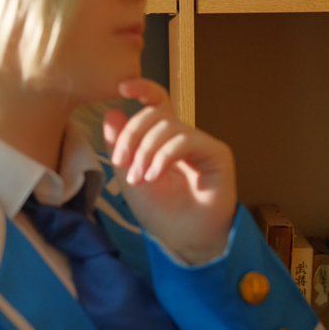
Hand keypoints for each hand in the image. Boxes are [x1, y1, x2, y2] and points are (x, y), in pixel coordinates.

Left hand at [103, 78, 236, 264]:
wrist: (186, 240)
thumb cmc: (162, 214)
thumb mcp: (130, 178)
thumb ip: (120, 148)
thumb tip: (112, 113)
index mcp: (163, 139)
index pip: (156, 103)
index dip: (142, 89)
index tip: (121, 88)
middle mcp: (183, 137)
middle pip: (155, 113)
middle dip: (132, 134)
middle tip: (121, 162)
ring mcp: (201, 144)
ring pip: (168, 126)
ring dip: (146, 151)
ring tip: (139, 178)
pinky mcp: (216, 153)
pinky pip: (185, 140)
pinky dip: (164, 156)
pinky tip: (154, 175)